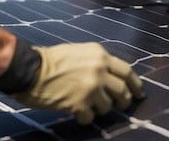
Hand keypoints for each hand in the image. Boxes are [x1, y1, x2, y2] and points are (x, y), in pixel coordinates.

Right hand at [13, 43, 144, 124]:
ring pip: (108, 105)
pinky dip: (86, 116)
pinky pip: (91, 116)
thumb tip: (113, 77)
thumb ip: (98, 62)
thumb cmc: (52, 61)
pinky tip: (77, 112)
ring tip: (90, 105)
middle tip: (121, 105)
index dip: (136, 84)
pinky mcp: (79, 103)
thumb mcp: (80, 52)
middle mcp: (99, 70)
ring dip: (101, 108)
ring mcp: (91, 87)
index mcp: (100, 55)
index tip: (139, 93)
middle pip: (123, 90)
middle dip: (124, 101)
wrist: (29, 70)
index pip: (127, 71)